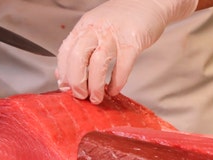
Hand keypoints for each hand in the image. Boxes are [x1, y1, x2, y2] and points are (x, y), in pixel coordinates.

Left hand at [56, 0, 197, 103]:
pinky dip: (117, 81)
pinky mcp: (133, 41)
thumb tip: (64, 74)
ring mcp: (114, 34)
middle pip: (78, 57)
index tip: (66, 88)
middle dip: (76, 81)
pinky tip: (114, 89)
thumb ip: (81, 48)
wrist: (149, 2)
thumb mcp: (95, 28)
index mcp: (84, 27)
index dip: (63, 72)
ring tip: (97, 98)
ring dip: (95, 85)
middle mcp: (96, 29)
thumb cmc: (122, 20)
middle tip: (81, 96)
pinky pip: (122, 65)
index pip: (65, 51)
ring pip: (98, 63)